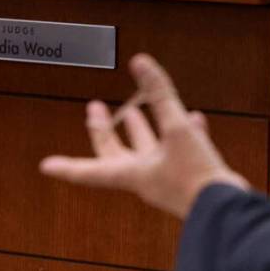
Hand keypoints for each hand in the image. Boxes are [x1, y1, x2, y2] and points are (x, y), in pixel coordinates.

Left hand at [39, 53, 249, 219]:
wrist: (224, 207)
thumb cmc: (194, 176)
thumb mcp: (175, 130)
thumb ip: (160, 96)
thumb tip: (141, 63)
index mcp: (132, 172)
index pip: (90, 169)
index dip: (67, 166)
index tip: (46, 165)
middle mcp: (145, 177)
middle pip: (116, 155)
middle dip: (105, 131)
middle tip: (95, 111)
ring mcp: (167, 178)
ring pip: (147, 152)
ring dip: (141, 130)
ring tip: (137, 112)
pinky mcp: (190, 177)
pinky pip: (179, 151)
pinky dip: (182, 134)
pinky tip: (194, 121)